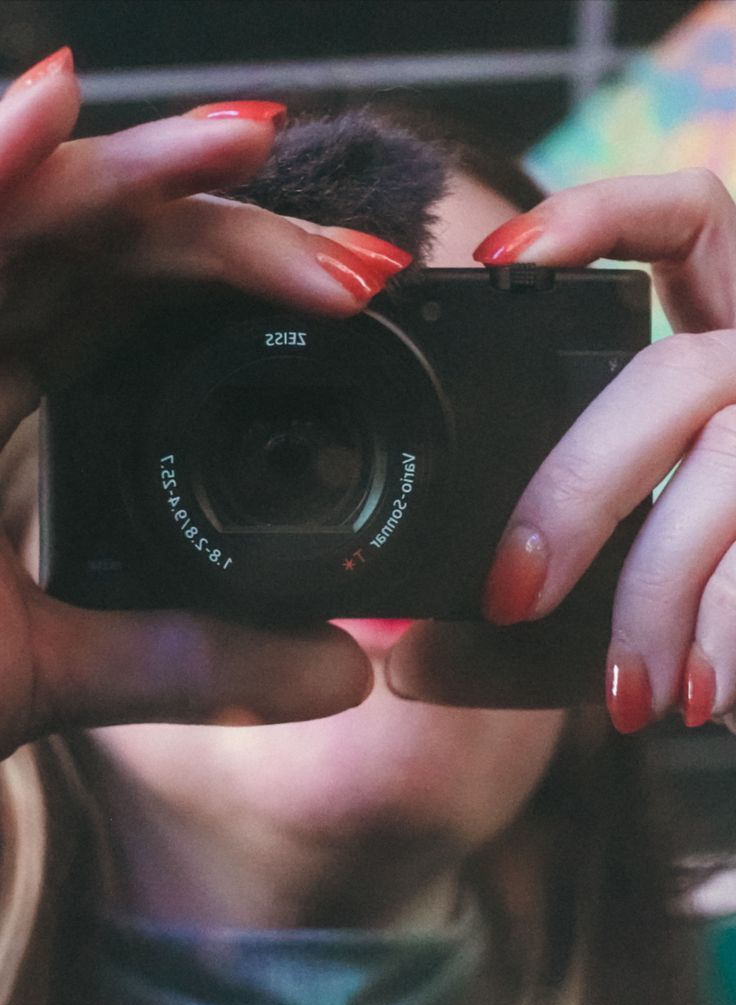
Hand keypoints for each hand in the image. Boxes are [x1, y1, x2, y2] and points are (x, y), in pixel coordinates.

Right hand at [0, 49, 413, 756]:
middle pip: (119, 253)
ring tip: (251, 143)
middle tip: (356, 265)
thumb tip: (343, 678)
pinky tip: (50, 104)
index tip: (357, 306)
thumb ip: (193, 661)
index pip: (152, 318)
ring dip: (142, 170)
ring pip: (36, 213)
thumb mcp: (56, 665)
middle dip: (239, 243)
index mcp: (23, 397)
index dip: (254, 300)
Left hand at [388, 169, 735, 731]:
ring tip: (626, 689)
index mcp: (714, 362)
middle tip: (512, 594)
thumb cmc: (711, 621)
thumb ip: (523, 635)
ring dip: (662, 588)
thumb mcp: (609, 616)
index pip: (685, 225)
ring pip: (732, 467)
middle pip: (672, 377)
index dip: (602, 214)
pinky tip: (708, 697)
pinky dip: (731, 628)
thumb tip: (407, 663)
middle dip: (579, 488)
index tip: (496, 261)